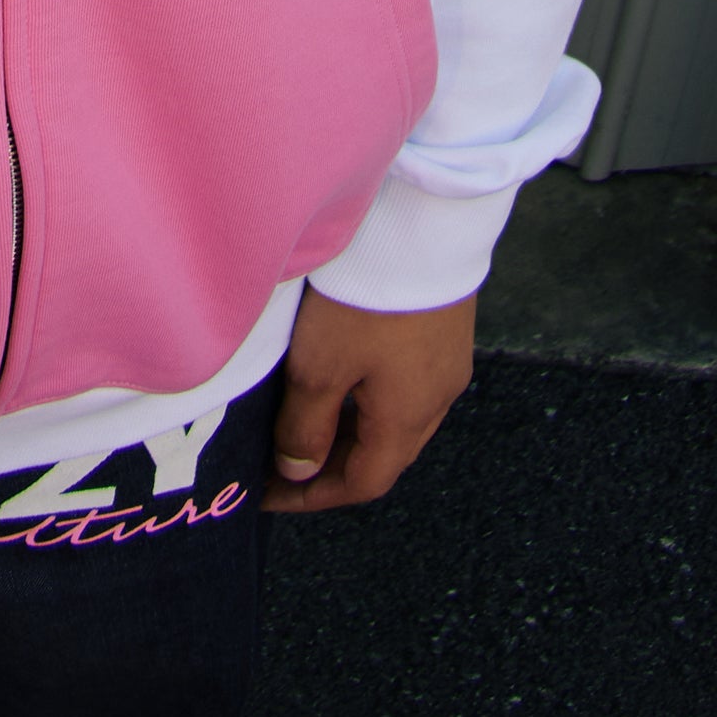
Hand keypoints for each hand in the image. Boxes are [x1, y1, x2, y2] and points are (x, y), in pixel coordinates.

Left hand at [263, 284, 474, 512]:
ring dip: (351, 429)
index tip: (269, 495)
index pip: (363, 483)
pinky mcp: (444, 327)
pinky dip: (370, 395)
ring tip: (305, 418)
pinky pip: (406, 382)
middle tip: (282, 461)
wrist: (420, 221)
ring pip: (396, 418)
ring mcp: (447, 361)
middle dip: (332, 465)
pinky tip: (343, 373)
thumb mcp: (320, 367)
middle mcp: (438, 398)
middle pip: (384, 454)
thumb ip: (306, 427)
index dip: (314, 495)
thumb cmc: (366, 297)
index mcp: (409, 419)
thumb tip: (300, 470)